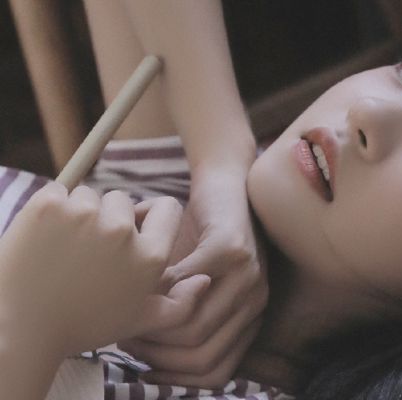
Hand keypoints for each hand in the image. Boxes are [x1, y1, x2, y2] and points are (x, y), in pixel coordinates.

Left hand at [0, 182, 210, 358]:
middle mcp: (122, 231)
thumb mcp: (138, 321)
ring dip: (80, 213)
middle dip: (110, 218)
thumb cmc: (81, 325)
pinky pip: (60, 191)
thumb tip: (204, 280)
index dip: (151, 216)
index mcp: (149, 255)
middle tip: (90, 249)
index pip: (167, 208)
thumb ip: (179, 304)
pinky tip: (46, 237)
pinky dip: (53, 208)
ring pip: (90, 196)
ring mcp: (84, 215)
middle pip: (123, 201)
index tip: (135, 228)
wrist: (17, 327)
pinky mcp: (49, 205)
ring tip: (66, 247)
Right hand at [119, 170, 268, 387]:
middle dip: (157, 357)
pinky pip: (184, 285)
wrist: (223, 185)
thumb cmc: (201, 240)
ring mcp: (247, 275)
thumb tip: (148, 366)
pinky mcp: (231, 248)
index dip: (175, 379)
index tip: (143, 369)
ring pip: (195, 328)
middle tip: (128, 339)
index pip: (216, 373)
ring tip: (130, 314)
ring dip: (153, 326)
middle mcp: (255, 301)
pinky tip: (141, 281)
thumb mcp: (195, 288)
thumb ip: (182, 322)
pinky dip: (156, 288)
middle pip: (203, 358)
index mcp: (248, 318)